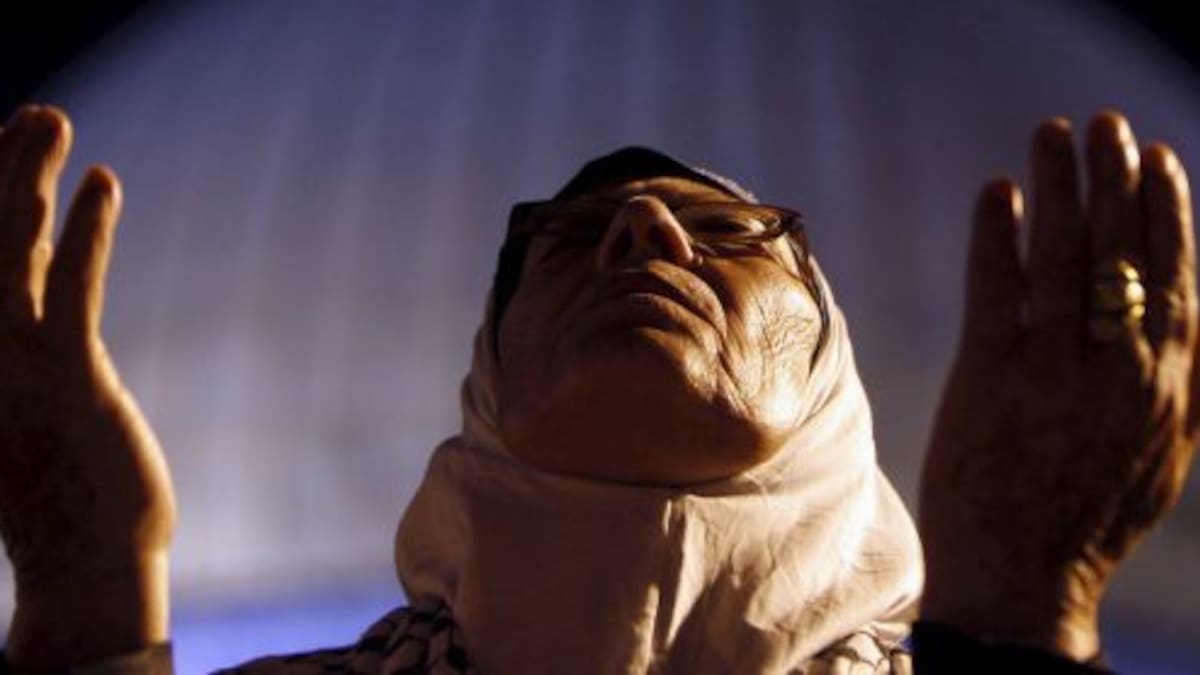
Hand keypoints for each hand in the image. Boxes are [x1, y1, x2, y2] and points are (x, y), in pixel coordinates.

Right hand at [0, 105, 174, 668]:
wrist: (85, 566)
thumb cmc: (63, 493)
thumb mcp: (32, 406)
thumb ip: (31, 339)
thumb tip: (51, 279)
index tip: (4, 147)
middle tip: (36, 112)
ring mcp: (8, 366)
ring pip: (8, 247)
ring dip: (26, 174)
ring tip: (53, 116)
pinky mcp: (66, 378)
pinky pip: (73, 286)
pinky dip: (86, 229)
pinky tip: (102, 181)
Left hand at [919, 111, 1196, 659]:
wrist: (1024, 581)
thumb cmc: (1086, 518)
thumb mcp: (1159, 452)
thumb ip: (1173, 382)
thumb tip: (1182, 313)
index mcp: (1167, 386)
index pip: (1174, 275)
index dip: (1165, 210)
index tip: (1158, 156)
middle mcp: (1118, 368)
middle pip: (1120, 250)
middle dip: (1113, 177)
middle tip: (1101, 123)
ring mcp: (1053, 369)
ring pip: (1062, 255)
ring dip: (1058, 186)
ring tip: (1050, 135)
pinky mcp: (989, 377)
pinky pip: (996, 287)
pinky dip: (996, 235)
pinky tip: (996, 194)